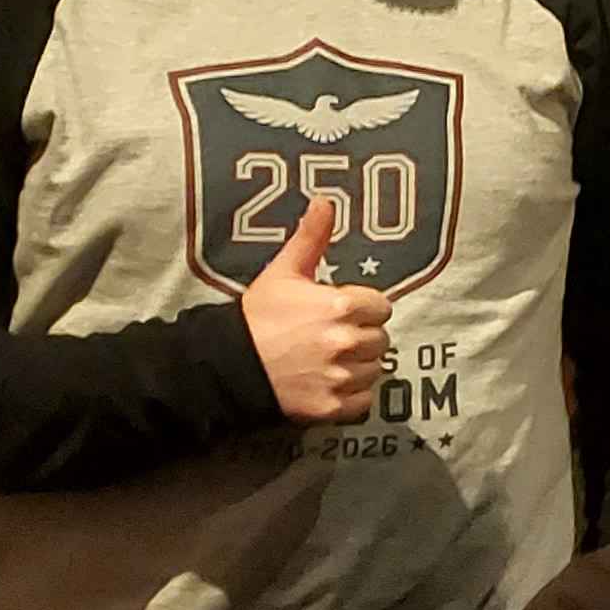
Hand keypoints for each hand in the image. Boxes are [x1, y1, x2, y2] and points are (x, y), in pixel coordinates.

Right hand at [240, 196, 391, 424]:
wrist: (227, 364)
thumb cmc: (258, 316)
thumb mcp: (284, 272)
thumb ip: (311, 238)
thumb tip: (325, 201)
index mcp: (343, 306)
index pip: (381, 307)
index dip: (362, 308)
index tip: (340, 312)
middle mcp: (348, 342)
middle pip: (380, 339)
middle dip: (361, 336)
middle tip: (330, 337)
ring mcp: (341, 377)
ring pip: (374, 370)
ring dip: (358, 366)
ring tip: (327, 360)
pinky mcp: (333, 407)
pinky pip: (363, 401)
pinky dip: (351, 395)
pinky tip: (327, 382)